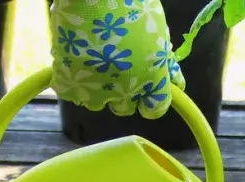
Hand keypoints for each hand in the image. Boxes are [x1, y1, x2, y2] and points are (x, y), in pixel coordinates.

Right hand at [48, 0, 186, 119]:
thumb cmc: (131, 5)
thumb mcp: (158, 32)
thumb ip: (165, 61)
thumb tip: (175, 81)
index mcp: (151, 79)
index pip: (155, 109)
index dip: (152, 99)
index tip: (148, 87)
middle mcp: (125, 92)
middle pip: (125, 107)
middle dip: (124, 91)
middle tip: (119, 65)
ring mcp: (95, 90)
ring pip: (98, 103)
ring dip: (98, 88)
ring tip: (96, 61)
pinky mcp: (69, 83)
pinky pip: (73, 93)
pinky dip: (75, 81)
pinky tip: (77, 61)